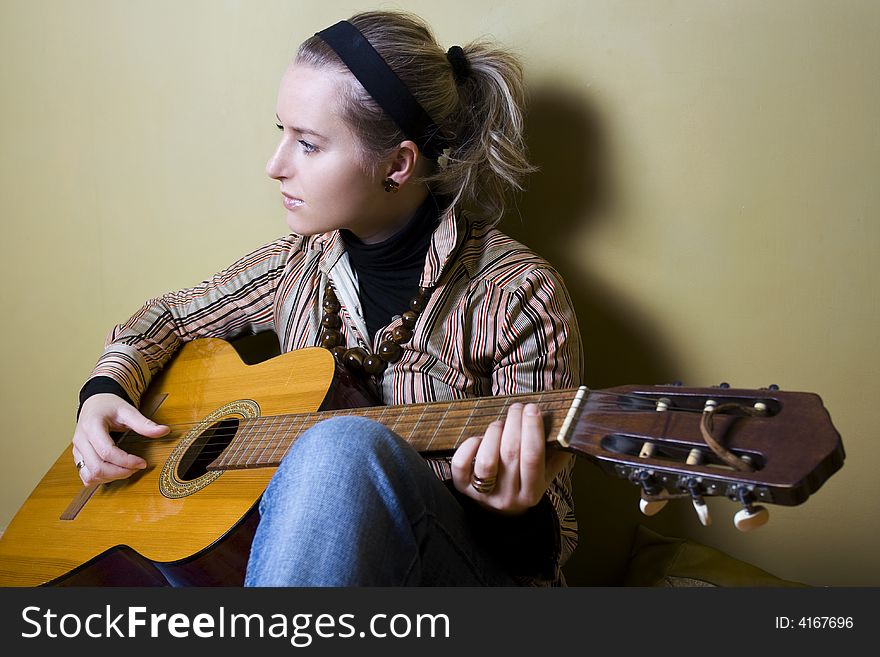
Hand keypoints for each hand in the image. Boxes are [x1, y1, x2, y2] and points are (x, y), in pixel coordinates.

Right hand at [72, 393, 168, 485]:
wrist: (95, 403)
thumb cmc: (110, 406)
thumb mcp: (128, 410)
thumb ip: (144, 423)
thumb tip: (165, 431)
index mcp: (91, 426)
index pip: (107, 452)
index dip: (126, 461)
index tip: (143, 463)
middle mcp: (80, 440)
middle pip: (97, 467)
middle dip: (120, 472)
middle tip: (137, 468)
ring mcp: (77, 450)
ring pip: (90, 475)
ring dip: (110, 478)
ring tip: (127, 470)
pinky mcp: (78, 457)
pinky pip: (86, 476)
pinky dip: (101, 479)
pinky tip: (115, 471)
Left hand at [451, 402, 572, 514]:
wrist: (502, 511)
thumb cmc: (525, 482)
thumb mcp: (546, 473)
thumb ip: (558, 453)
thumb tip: (568, 426)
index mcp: (532, 493)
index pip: (533, 457)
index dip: (532, 429)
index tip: (533, 408)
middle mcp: (508, 497)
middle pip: (510, 454)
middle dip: (514, 423)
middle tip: (518, 407)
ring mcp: (484, 494)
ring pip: (486, 460)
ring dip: (494, 433)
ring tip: (500, 424)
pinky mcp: (463, 488)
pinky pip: (461, 464)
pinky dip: (469, 445)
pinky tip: (479, 438)